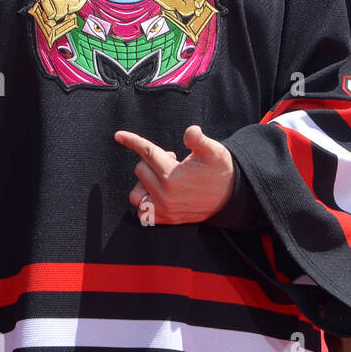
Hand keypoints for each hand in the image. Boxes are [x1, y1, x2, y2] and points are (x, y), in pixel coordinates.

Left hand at [114, 124, 234, 224]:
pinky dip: (145, 201)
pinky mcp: (166, 220)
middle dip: (152, 161)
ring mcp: (164, 210)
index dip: (132, 141)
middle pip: (141, 169)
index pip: (146, 153)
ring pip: (136, 192)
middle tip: (173, 161)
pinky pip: (142, 212)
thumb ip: (199, 140)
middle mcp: (164, 195)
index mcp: (172, 176)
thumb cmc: (221, 170)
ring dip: (145, 181)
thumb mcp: (214, 151)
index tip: (119, 135)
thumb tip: (190, 131)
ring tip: (163, 177)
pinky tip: (157, 193)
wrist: (231, 196)